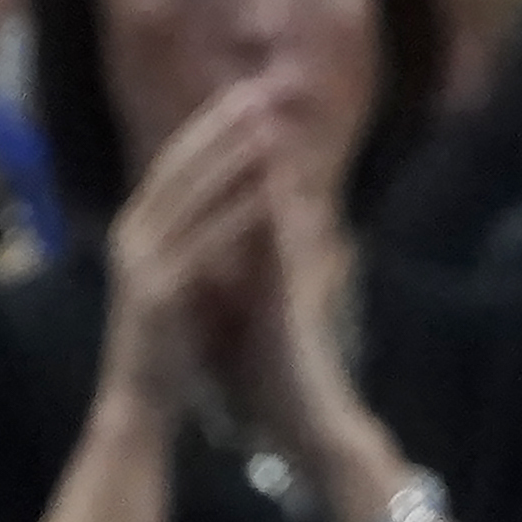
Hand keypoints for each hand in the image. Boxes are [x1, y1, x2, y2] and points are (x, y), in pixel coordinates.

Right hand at [97, 77, 282, 422]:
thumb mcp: (175, 276)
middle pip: (179, 166)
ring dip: (232, 158)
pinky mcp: (159, 292)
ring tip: (271, 127)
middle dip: (221, 125)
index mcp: (136, 229)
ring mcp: (142, 262)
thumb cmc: (165, 341)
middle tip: (261, 90)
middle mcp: (132, 236)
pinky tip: (270, 194)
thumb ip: (189, 237)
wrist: (138, 402)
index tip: (245, 94)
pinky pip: (205, 245)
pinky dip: (237, 216)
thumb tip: (217, 197)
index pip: (174, 164)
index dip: (209, 126)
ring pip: (192, 197)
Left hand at [239, 141, 368, 469]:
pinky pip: (283, 252)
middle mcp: (276, 271)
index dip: (225, 164)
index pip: (240, 207)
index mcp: (257, 273)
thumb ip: (240, 289)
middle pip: (262, 196)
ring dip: (271, 165)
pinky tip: (272, 183)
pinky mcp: (293, 304)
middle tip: (246, 93)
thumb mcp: (246, 326)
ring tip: (262, 117)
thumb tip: (221, 265)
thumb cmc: (276, 386)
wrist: (307, 428)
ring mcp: (288, 284)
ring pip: (278, 213)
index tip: (214, 121)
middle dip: (247, 146)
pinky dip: (276, 218)